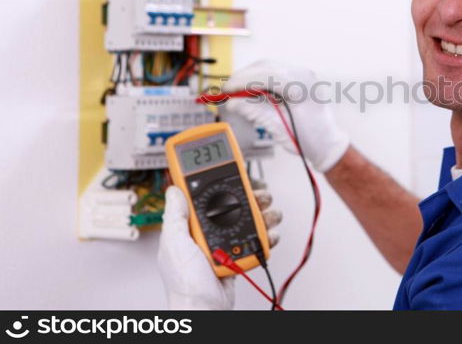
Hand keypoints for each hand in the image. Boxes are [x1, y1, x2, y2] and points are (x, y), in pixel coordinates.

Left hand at [157, 183, 281, 309]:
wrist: (204, 309)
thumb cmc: (185, 284)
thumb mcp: (175, 244)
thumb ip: (176, 216)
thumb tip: (175, 190)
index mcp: (190, 227)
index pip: (203, 196)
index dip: (214, 181)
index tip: (226, 168)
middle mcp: (207, 233)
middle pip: (231, 205)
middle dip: (248, 196)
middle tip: (259, 193)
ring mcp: (224, 243)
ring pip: (247, 220)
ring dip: (263, 214)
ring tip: (270, 213)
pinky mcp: (239, 255)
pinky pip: (255, 240)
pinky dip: (266, 236)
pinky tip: (270, 233)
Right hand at [222, 59, 349, 171]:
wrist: (326, 144)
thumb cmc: (308, 139)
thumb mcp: (277, 127)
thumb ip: (254, 111)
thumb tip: (233, 103)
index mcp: (302, 86)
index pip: (266, 74)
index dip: (242, 81)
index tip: (227, 90)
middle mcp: (303, 75)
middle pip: (265, 67)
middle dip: (244, 77)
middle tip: (227, 92)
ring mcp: (303, 75)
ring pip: (269, 67)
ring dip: (250, 77)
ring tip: (237, 92)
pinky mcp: (299, 79)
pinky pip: (275, 73)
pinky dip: (260, 80)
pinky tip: (252, 91)